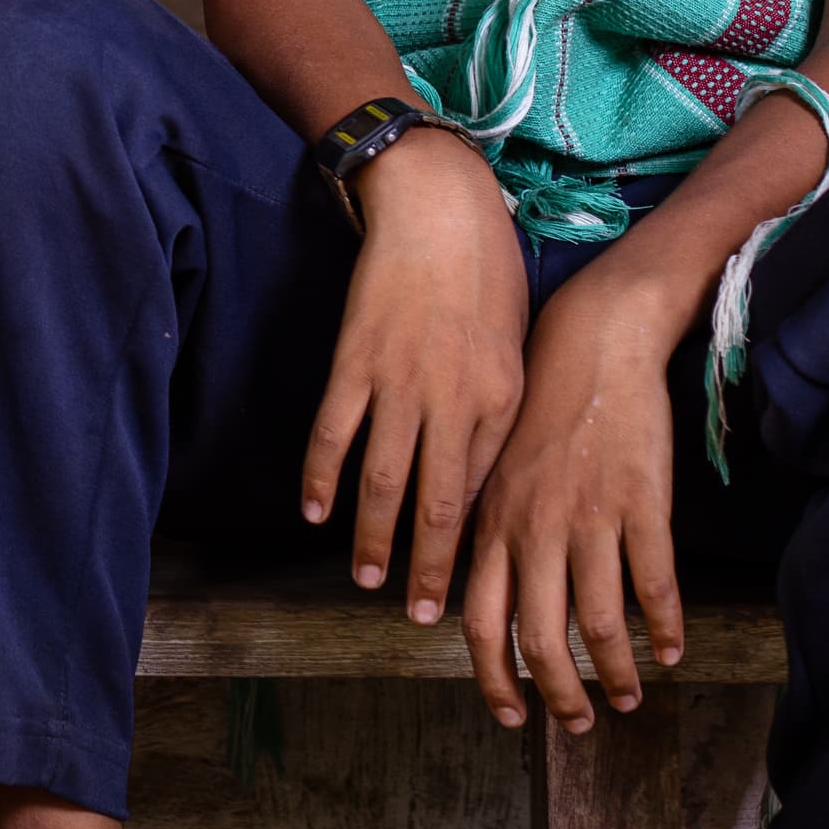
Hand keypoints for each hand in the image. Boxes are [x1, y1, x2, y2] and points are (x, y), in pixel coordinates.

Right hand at [303, 127, 528, 624]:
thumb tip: (477, 469)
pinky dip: (321, 475)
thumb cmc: (487, 271)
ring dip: (375, 537)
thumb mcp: (515, 346)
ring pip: (384, 480)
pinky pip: (334, 431)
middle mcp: (453, 402)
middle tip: (423, 620)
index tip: (471, 592)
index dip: (474, 548)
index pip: (485, 495)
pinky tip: (313, 510)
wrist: (439, 208)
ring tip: (370, 582)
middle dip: (431, 569)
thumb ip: (497, 409)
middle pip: (438, 505)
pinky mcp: (355, 360)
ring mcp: (399, 383)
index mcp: (501, 402)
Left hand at [462, 263, 688, 732]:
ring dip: (618, 675)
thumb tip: (476, 595)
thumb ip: (488, 530)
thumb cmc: (540, 406)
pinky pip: (655, 585)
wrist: (592, 343)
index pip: (480, 622)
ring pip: (601, 625)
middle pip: (541, 638)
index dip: (494, 677)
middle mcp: (535, 529)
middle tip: (579, 724)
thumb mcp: (494, 468)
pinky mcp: (643, 504)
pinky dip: (665, 629)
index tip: (511, 714)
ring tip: (629, 697)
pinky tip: (672, 651)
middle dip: (559, 694)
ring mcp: (590, 518)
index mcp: (493, 523)